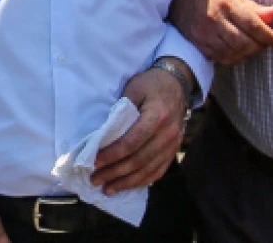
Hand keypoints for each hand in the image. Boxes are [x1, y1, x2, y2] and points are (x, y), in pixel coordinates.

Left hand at [92, 66, 188, 194]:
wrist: (177, 84)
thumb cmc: (151, 84)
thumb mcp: (134, 89)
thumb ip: (121, 110)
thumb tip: (102, 133)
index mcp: (157, 116)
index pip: (132, 142)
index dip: (112, 154)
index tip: (95, 161)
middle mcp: (167, 134)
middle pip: (139, 160)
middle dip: (115, 172)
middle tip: (95, 179)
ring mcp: (173, 144)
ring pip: (149, 170)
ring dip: (126, 182)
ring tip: (107, 189)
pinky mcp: (174, 150)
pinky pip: (158, 171)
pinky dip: (142, 181)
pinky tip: (127, 185)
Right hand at [169, 0, 272, 64]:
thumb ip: (256, 7)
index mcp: (226, 3)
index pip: (254, 26)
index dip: (269, 36)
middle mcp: (214, 19)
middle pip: (245, 43)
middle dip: (260, 47)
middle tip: (266, 44)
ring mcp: (204, 33)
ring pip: (233, 53)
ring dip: (248, 54)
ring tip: (252, 47)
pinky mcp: (197, 42)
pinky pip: (220, 58)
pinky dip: (233, 58)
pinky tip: (238, 51)